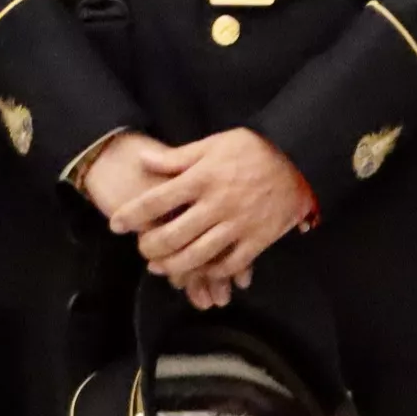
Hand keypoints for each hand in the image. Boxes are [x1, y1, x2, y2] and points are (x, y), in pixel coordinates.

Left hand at [112, 126, 313, 303]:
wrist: (300, 158)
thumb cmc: (255, 148)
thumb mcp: (214, 143)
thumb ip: (177, 157)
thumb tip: (144, 160)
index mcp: (202, 178)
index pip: (157, 201)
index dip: (131, 215)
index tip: (116, 224)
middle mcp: (216, 204)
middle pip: (172, 236)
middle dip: (149, 247)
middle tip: (141, 248)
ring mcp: (238, 224)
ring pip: (197, 256)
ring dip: (173, 266)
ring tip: (160, 267)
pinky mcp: (257, 239)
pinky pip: (229, 265)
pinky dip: (211, 272)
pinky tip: (200, 270)